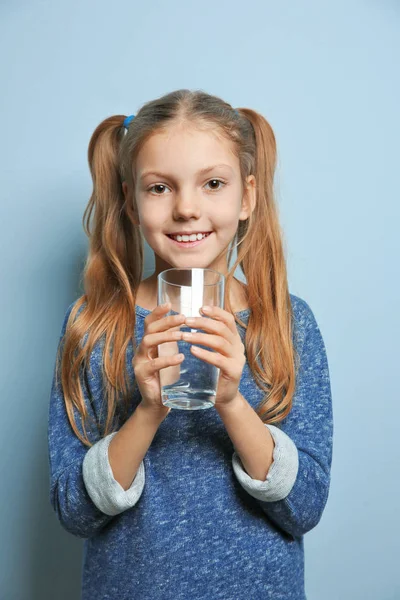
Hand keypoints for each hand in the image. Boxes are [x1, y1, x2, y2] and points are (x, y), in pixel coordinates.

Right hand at [132, 303, 185, 417]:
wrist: (158, 403)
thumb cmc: (167, 378)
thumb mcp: (171, 356)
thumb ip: (175, 343)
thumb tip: (190, 324)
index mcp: (149, 344)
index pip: (150, 323)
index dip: (158, 312)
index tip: (170, 304)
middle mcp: (141, 350)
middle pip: (150, 328)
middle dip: (166, 321)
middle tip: (183, 318)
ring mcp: (139, 362)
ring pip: (148, 341)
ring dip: (166, 336)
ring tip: (182, 335)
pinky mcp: (142, 375)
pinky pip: (153, 364)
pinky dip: (167, 359)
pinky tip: (180, 357)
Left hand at [182, 305, 245, 407]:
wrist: (224, 398)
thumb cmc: (214, 372)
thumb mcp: (213, 351)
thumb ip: (207, 337)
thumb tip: (191, 320)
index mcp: (234, 339)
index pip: (228, 319)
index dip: (215, 311)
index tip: (200, 308)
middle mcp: (238, 347)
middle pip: (222, 328)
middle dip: (203, 323)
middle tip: (186, 321)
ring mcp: (237, 359)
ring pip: (220, 342)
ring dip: (200, 337)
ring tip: (184, 336)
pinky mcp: (233, 372)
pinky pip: (219, 360)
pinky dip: (205, 353)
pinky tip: (192, 350)